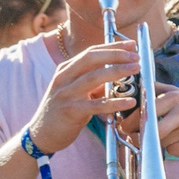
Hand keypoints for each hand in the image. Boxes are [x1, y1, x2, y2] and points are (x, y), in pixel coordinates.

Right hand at [24, 40, 139, 153]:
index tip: (132, 45)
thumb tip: (120, 69)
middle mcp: (64, 78)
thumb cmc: (65, 110)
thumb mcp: (77, 89)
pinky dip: (114, 102)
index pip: (91, 52)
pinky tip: (130, 102)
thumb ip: (94, 78)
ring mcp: (66, 94)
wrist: (42, 133)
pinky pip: (96, 105)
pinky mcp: (70, 111)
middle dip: (115, 54)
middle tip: (136, 56)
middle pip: (91, 59)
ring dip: (117, 71)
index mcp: (66, 69)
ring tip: (136, 69)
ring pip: (93, 77)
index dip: (112, 47)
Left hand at [116, 84, 178, 158]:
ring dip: (161, 142)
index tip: (125, 126)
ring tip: (173, 136)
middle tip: (135, 137)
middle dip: (138, 134)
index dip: (131, 119)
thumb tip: (133, 90)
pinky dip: (175, 149)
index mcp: (175, 95)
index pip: (145, 108)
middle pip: (149, 126)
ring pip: (160, 140)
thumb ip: (159, 90)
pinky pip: (172, 150)